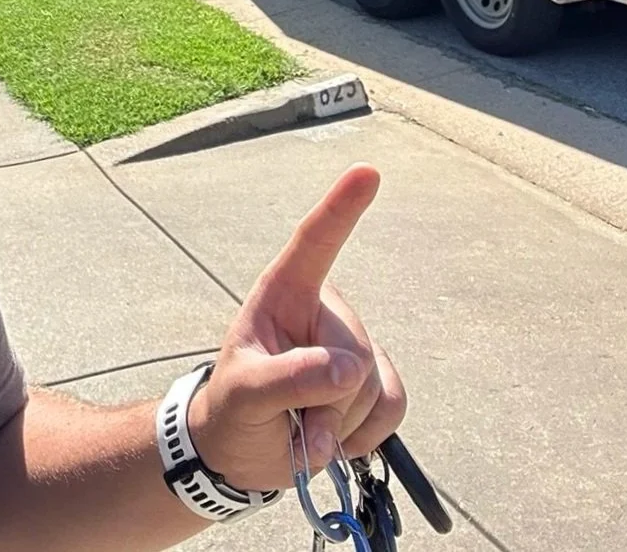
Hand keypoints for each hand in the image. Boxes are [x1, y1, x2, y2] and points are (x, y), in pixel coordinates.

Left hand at [185, 164, 406, 492]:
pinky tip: (335, 439)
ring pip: (373, 385)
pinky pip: (393, 406)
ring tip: (300, 428)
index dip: (341, 208)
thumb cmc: (233, 409)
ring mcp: (353, 347)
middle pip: (353, 353)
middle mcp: (325, 313)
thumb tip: (350, 369)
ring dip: (337, 424)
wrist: (242, 453)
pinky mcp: (375, 384)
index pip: (315, 245)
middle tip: (286, 420)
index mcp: (284, 294)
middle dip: (324, 401)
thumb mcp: (242, 395)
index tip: (367, 172)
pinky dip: (364, 436)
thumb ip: (288, 378)